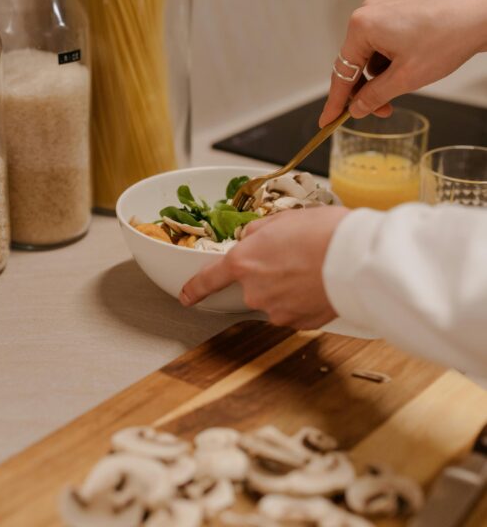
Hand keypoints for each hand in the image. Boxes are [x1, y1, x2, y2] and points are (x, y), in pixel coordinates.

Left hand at [179, 206, 349, 328]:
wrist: (356, 258)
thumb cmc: (323, 232)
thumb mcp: (282, 219)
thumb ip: (258, 233)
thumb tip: (251, 240)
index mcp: (244, 261)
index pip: (209, 279)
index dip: (195, 288)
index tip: (187, 295)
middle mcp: (255, 291)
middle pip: (252, 285)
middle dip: (268, 273)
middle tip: (295, 255)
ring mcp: (277, 311)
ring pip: (275, 298)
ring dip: (288, 286)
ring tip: (313, 266)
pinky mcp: (300, 324)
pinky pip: (295, 310)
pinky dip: (304, 299)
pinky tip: (320, 283)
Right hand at [319, 0, 486, 126]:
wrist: (480, 16)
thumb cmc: (446, 39)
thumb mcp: (406, 78)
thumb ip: (375, 96)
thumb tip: (356, 109)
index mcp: (361, 26)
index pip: (341, 72)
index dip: (335, 102)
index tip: (327, 121)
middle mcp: (366, 13)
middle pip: (355, 63)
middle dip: (367, 90)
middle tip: (382, 112)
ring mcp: (381, 10)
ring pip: (370, 55)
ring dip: (381, 76)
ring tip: (406, 85)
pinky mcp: (396, 11)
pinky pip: (382, 43)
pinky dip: (390, 61)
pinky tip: (409, 67)